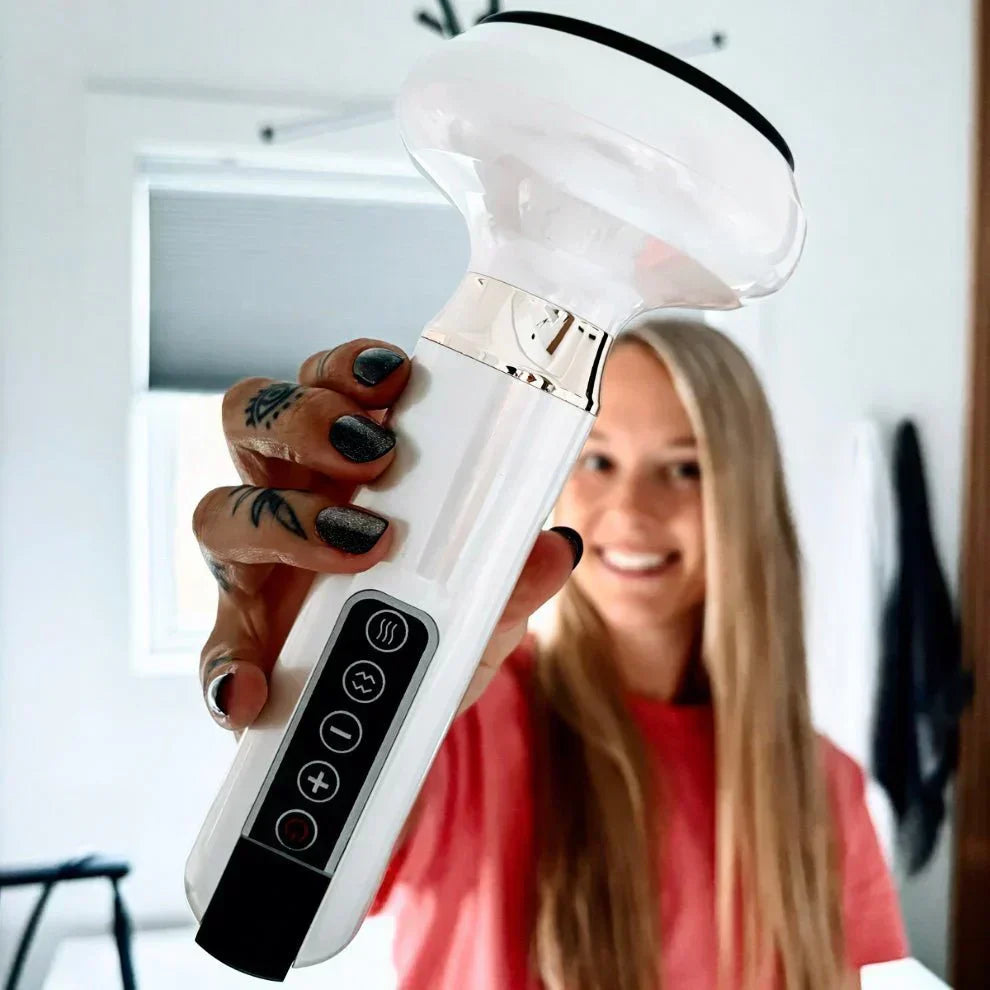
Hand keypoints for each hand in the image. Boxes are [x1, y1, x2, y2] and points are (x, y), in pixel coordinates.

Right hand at [193, 338, 580, 730]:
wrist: (402, 717)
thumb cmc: (435, 632)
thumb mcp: (488, 606)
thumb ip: (515, 578)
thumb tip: (553, 547)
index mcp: (341, 473)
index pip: (322, 389)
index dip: (345, 368)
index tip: (393, 375)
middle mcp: (286, 503)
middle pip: (250, 420)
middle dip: (303, 418)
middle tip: (371, 455)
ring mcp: (255, 570)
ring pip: (220, 511)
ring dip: (282, 518)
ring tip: (356, 546)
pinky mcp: (239, 642)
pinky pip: (215, 647)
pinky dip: (227, 666)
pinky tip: (252, 690)